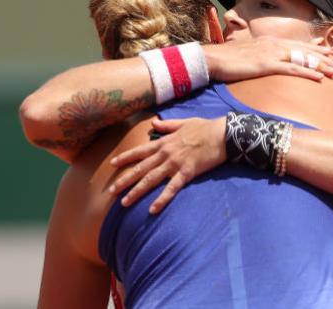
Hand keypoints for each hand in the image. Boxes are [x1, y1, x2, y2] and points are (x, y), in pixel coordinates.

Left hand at [109, 117, 226, 213]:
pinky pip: (171, 188)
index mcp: (164, 142)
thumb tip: (154, 124)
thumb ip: (167, 125)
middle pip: (141, 168)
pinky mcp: (187, 173)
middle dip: (124, 180)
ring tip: (124, 203)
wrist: (222, 134)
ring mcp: (175, 164)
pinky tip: (152, 209)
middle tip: (111, 191)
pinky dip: (161, 199)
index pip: (140, 151)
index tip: (112, 164)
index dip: (126, 158)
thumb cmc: (205, 128)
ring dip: (136, 192)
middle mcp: (165, 154)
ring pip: (151, 180)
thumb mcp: (184, 123)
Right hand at [203, 36, 332, 82]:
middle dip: (324, 58)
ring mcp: (271, 54)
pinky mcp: (267, 65)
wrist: (211, 58)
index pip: (297, 45)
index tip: (328, 54)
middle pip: (305, 50)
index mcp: (269, 42)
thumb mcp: (246, 56)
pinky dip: (308, 72)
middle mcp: (273, 45)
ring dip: (321, 65)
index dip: (314, 50)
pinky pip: (292, 69)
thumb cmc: (225, 60)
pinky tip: (319, 78)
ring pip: (303, 58)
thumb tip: (264, 64)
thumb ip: (258, 57)